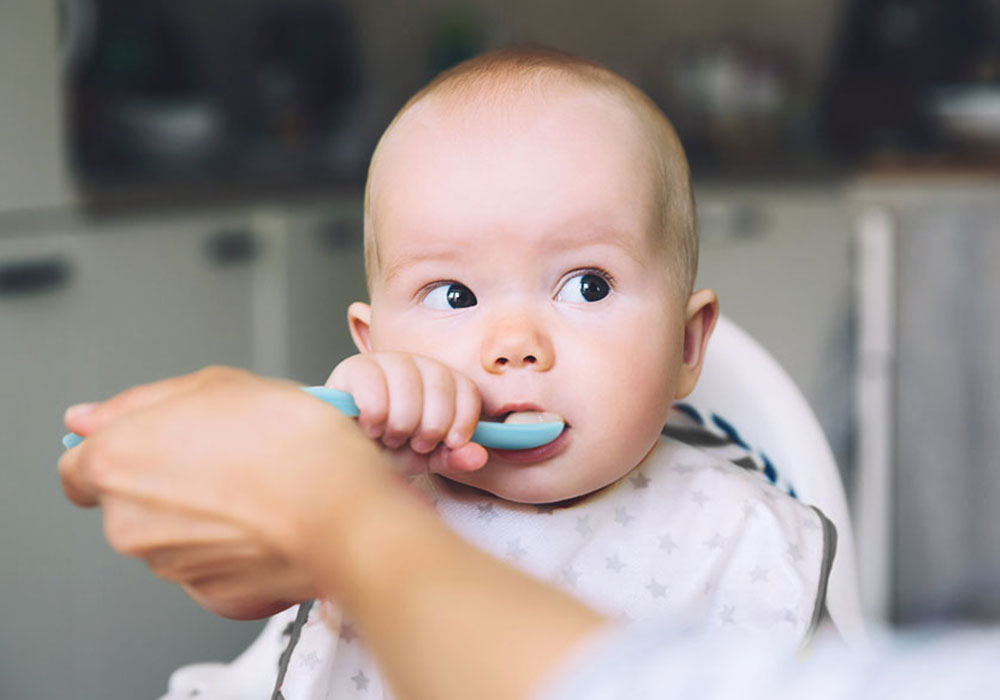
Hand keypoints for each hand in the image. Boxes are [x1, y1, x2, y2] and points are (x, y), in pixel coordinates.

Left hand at [59, 366, 408, 619]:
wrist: (345, 509)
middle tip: (227, 454)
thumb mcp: (218, 384)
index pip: (77, 466)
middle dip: (170, 480)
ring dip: (205, 513)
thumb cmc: (291, 443)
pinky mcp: (212, 595)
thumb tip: (87, 419)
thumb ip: (141, 402)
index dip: (119, 450)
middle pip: (131, 501)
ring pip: (173, 535)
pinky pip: (212, 566)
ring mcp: (170, 565)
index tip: (152, 445)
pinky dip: (233, 548)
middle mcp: (129, 522)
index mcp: (116, 463)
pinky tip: (268, 520)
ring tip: (259, 484)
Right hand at [328, 352, 487, 474]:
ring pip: (409, 390)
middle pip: (440, 389)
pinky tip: (369, 428)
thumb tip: (479, 456)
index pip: (467, 389)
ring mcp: (385, 360)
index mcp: (440, 380)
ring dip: (400, 425)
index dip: (463, 420)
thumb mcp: (424, 457)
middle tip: (412, 442)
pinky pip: (375, 390)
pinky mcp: (354, 368)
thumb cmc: (386, 449)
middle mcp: (416, 363)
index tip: (450, 443)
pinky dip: (375, 418)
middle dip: (429, 428)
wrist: (344, 451)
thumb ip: (452, 457)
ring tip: (389, 437)